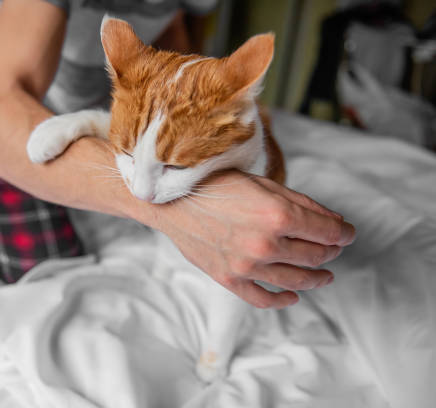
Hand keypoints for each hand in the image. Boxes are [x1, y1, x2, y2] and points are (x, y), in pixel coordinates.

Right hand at [153, 171, 355, 308]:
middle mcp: (265, 243)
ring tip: (325, 275)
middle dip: (332, 252)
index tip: (348, 233)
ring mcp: (247, 266)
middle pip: (315, 256)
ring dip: (317, 278)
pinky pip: (263, 298)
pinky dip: (283, 300)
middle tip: (335, 249)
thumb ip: (302, 204)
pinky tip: (293, 296)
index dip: (345, 233)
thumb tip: (335, 223)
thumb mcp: (264, 184)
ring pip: (296, 280)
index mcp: (278, 214)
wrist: (173, 200)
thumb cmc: (216, 185)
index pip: (328, 232)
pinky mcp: (230, 279)